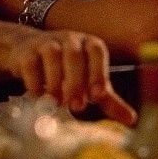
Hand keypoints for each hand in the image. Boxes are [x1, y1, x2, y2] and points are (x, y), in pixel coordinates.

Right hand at [8, 29, 135, 125]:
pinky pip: (30, 62)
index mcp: (89, 44)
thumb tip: (131, 119)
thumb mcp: (88, 81)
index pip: (96, 52)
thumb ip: (107, 98)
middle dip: (76, 82)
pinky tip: (38, 96)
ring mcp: (46, 42)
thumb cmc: (66, 70)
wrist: (30, 53)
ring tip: (56, 103)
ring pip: (51, 56)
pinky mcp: (26, 50)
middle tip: (77, 106)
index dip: (98, 73)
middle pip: (74, 55)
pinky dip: (34, 82)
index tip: (98, 96)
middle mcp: (69, 39)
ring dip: (54, 82)